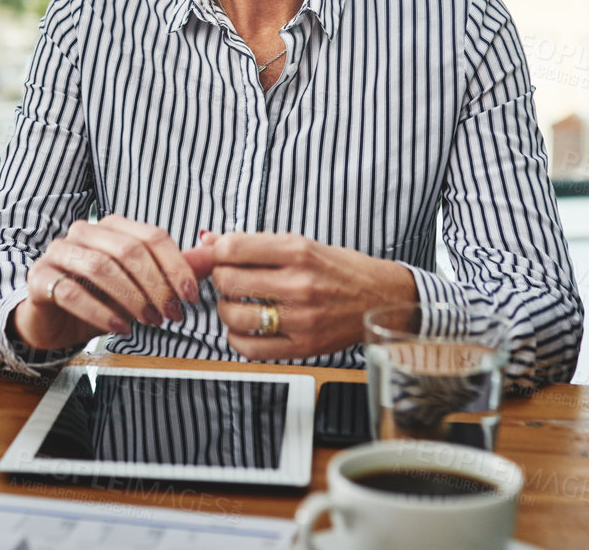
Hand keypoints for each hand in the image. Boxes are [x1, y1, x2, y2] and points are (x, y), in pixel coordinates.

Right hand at [11, 215, 216, 351]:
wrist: (54, 320)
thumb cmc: (100, 298)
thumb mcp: (142, 286)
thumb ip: (176, 268)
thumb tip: (215, 254)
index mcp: (112, 226)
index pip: (152, 236)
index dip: (176, 267)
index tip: (191, 297)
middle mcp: (83, 232)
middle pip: (129, 251)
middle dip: (156, 286)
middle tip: (171, 314)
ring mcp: (58, 252)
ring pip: (101, 268)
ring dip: (131, 299)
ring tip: (148, 322)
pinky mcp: (40, 278)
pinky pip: (71, 292)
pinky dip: (101, 312)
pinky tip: (120, 328)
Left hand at [203, 231, 417, 359]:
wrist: (380, 297)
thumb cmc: (340, 268)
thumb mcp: (301, 244)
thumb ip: (254, 244)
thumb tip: (208, 240)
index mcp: (297, 251)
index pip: (233, 248)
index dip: (217, 252)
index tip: (222, 256)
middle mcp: (298, 284)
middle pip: (228, 281)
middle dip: (220, 279)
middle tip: (228, 279)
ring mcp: (300, 318)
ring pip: (234, 316)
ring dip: (225, 309)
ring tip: (236, 303)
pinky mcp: (302, 346)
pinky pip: (250, 348)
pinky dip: (237, 338)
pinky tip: (246, 328)